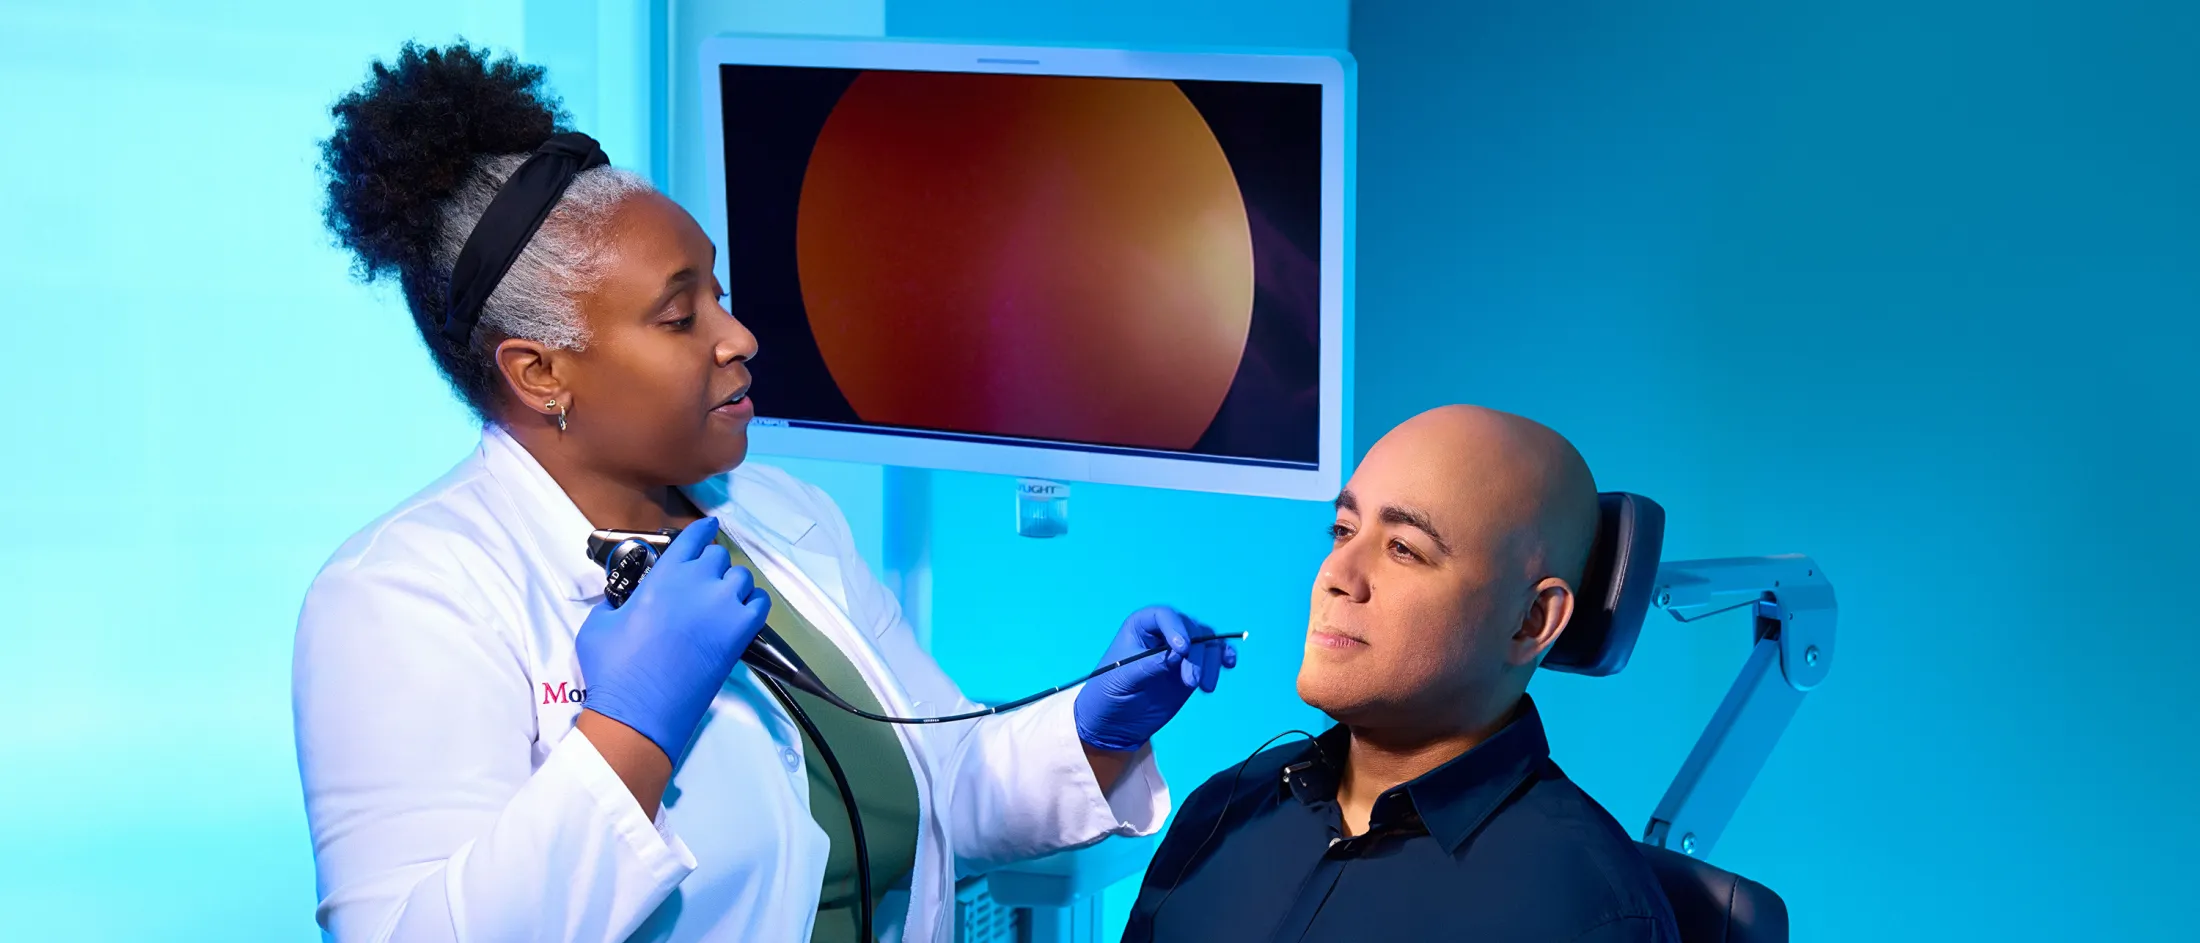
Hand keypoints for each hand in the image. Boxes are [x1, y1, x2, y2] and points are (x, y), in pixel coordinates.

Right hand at [575, 517, 770, 760]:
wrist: (640, 712)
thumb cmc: (614, 670)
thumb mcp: (598, 625)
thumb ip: (613, 604)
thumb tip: (621, 604)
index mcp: (664, 577)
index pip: (693, 538)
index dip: (702, 530)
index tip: (708, 527)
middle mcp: (698, 585)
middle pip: (718, 556)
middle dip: (709, 565)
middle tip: (699, 582)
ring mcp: (723, 609)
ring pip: (742, 577)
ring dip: (731, 583)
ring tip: (719, 599)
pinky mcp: (740, 635)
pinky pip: (760, 604)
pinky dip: (753, 603)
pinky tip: (740, 612)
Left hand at [1073, 606, 1237, 752]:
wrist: (1115, 721)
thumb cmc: (1109, 692)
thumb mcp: (1123, 677)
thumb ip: (1149, 664)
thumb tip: (1178, 655)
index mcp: (1141, 625)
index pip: (1164, 616)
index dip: (1176, 629)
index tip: (1182, 651)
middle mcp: (1164, 632)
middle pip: (1191, 629)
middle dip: (1195, 654)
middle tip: (1191, 682)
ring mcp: (1181, 650)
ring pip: (1206, 642)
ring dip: (1210, 661)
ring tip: (1204, 687)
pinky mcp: (1192, 667)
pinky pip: (1213, 656)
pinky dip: (1222, 658)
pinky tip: (1229, 664)